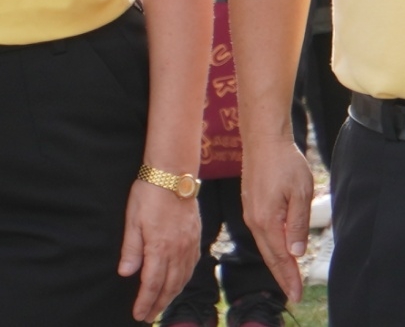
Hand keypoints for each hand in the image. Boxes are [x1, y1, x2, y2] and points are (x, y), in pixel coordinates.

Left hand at [119, 178, 199, 321]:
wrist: (174, 174)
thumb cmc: (149, 194)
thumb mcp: (132, 221)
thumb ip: (131, 249)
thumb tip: (126, 273)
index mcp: (160, 246)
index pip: (152, 283)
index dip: (145, 301)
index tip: (138, 315)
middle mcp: (178, 248)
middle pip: (170, 284)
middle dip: (159, 303)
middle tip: (149, 317)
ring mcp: (189, 242)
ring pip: (183, 276)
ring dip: (173, 294)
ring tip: (163, 305)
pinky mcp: (196, 235)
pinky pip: (192, 263)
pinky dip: (185, 278)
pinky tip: (180, 282)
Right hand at [241, 133, 313, 301]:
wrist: (263, 141)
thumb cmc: (285, 163)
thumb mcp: (300, 192)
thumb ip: (297, 223)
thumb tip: (295, 253)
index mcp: (267, 221)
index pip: (281, 258)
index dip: (289, 278)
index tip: (296, 296)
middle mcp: (255, 222)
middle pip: (271, 256)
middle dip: (283, 276)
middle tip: (294, 295)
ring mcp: (251, 215)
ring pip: (266, 246)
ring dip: (279, 263)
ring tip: (290, 279)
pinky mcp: (252, 207)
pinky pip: (264, 234)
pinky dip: (273, 247)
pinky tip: (281, 251)